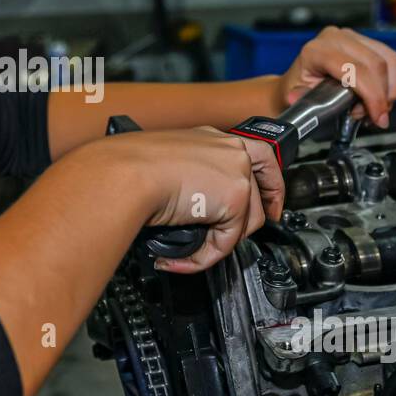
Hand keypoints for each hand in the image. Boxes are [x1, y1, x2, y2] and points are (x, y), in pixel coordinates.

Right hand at [113, 125, 284, 274]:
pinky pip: (227, 241)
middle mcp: (229, 149)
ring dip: (220, 242)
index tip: (270, 201)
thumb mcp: (164, 167)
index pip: (255, 155)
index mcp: (211, 138)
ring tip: (192, 249)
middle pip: (259, 190)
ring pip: (247, 221)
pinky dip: (203, 257)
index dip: (268, 182)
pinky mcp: (235, 198)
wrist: (125, 174)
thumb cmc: (128, 168)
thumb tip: (189, 204)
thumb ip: (187, 181)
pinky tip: (180, 257)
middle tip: (244, 235)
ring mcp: (236, 172)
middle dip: (257, 217)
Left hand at [279, 27, 395, 128]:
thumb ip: (303, 99)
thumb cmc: (297, 89)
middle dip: (382, 97)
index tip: (377, 117)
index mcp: (316, 50)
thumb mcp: (295, 97)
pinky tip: (380, 98)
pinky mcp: (366, 41)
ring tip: (375, 110)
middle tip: (376, 118)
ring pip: (389, 61)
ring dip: (389, 91)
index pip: (354, 69)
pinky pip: (391, 59)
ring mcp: (352, 37)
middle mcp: (336, 38)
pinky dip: (392, 83)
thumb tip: (302, 100)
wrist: (297, 81)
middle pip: (376, 65)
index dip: (372, 95)